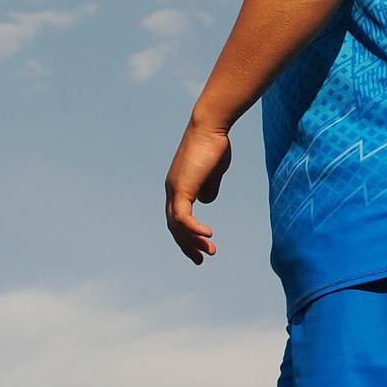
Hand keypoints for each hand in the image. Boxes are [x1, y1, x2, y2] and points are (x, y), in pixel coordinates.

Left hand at [165, 116, 233, 264]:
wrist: (210, 127)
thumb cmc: (214, 145)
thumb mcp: (214, 172)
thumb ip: (209, 187)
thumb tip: (206, 201)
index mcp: (178, 187)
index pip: (177, 218)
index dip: (187, 235)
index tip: (202, 247)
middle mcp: (171, 190)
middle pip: (174, 226)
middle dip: (188, 244)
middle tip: (201, 259)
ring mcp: (174, 189)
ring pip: (177, 225)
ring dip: (193, 240)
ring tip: (209, 252)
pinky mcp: (181, 188)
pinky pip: (183, 216)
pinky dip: (194, 228)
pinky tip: (208, 235)